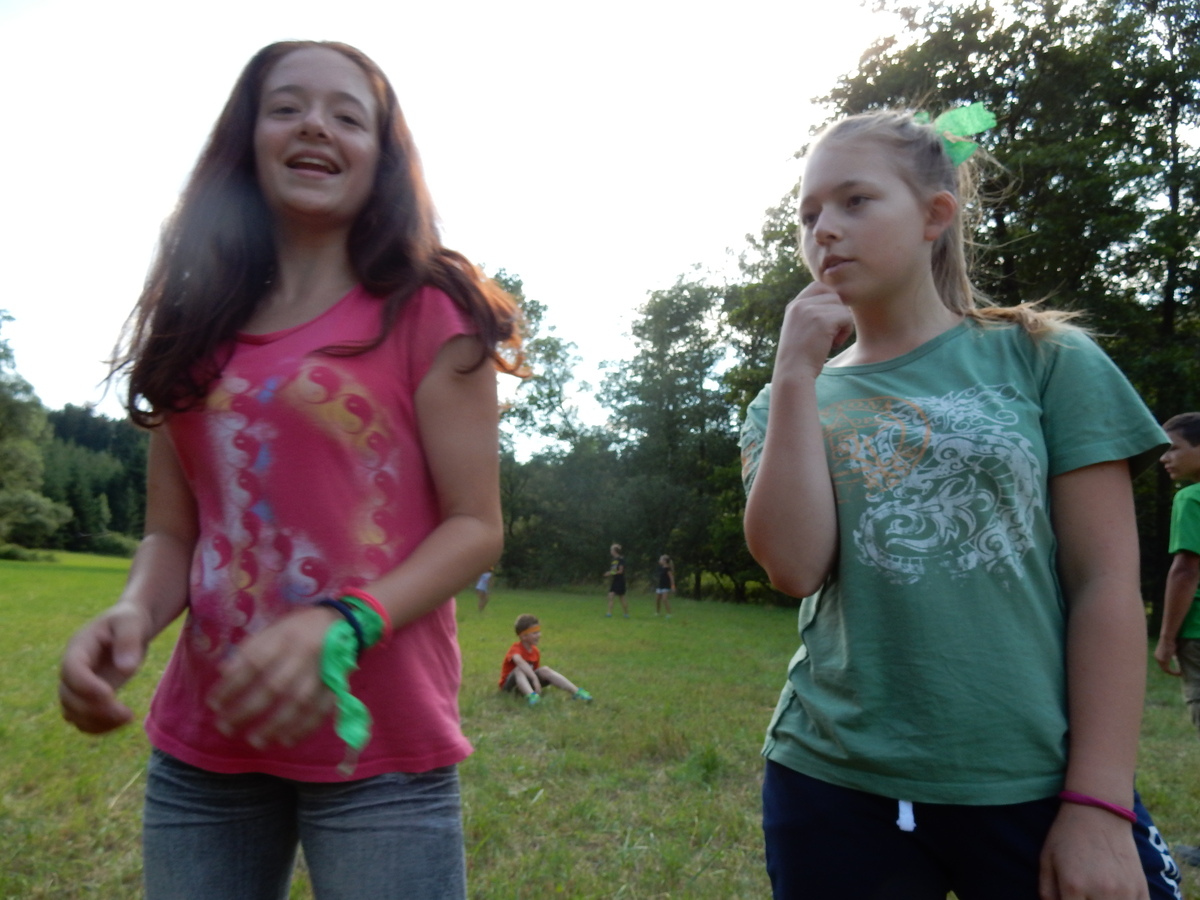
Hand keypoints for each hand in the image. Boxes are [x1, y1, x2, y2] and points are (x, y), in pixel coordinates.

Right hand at [59, 604, 152, 733]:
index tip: (110, 695)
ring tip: (127, 718)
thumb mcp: (132, 622)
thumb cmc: (129, 621)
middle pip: (69, 697)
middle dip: (95, 709)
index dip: (85, 686)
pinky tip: (122, 723)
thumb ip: (129, 641)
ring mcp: (77, 685)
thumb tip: (126, 669)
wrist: (128, 628)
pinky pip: (82, 719)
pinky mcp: (87, 697)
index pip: (71, 670)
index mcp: (78, 647)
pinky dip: (98, 727)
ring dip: (96, 722)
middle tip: (127, 713)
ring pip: (72, 713)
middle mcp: (72, 669)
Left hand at [206, 605, 336, 748]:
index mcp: (284, 636)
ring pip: (299, 702)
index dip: (231, 685)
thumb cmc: (300, 627)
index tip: (214, 704)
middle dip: (247, 710)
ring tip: (255, 741)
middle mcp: (303, 654)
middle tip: (226, 728)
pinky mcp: (336, 685)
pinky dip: (304, 728)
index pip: (253, 662)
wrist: (346, 623)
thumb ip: (250, 649)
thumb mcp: (273, 628)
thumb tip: (223, 672)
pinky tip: (286, 740)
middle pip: (274, 686)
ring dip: (275, 724)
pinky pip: (321, 710)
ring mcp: (322, 671)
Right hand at [774, 281, 854, 379]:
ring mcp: (810, 310)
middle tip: (830, 333)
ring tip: (831, 341)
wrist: (793, 373)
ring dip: (842, 324)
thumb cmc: (800, 357)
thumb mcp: (800, 329)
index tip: (828, 321)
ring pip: (841, 306)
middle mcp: (800, 304)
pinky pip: (846, 317)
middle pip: (833, 295)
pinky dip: (845, 332)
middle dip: (837, 313)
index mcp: (794, 306)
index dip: (830, 300)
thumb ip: (811, 314)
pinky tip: (833, 344)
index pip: (818, 287)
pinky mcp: (822, 320)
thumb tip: (836, 300)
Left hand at [1039, 803, 1147, 898]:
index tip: (1069, 898)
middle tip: (1081, 895)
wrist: (1099, 812)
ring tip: (1095, 895)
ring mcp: (1125, 892)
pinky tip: (1114, 897)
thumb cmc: (1067, 836)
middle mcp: (1102, 892)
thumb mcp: (1046, 860)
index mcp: (1074, 886)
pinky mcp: (1142, 889)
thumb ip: (1047, 893)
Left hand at [1153, 636, 1180, 675]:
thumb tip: (1175, 656)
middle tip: (1178, 673)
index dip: (1169, 668)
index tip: (1175, 670)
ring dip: (1173, 673)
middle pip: (1164, 668)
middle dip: (1171, 672)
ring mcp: (1159, 660)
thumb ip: (1172, 654)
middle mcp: (1157, 658)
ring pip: (1166, 670)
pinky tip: (1179, 673)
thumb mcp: (1171, 649)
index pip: (1163, 664)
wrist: (1167, 638)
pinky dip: (1173, 672)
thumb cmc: (1171, 641)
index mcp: (1158, 655)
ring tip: (1180, 673)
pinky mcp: (1163, 661)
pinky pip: (1168, 670)